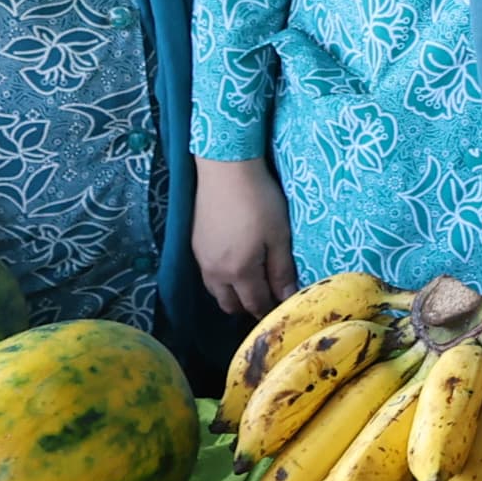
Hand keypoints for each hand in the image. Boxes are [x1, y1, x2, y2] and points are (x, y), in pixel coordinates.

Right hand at [192, 156, 297, 316]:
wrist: (224, 169)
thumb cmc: (258, 200)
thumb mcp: (279, 235)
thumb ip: (282, 270)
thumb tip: (287, 297)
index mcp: (239, 272)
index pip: (254, 304)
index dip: (268, 311)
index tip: (281, 309)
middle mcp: (215, 272)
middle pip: (230, 305)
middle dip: (248, 307)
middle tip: (266, 298)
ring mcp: (201, 259)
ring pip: (216, 292)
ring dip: (232, 295)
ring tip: (250, 283)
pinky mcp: (194, 245)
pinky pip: (208, 275)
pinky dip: (221, 279)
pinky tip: (233, 265)